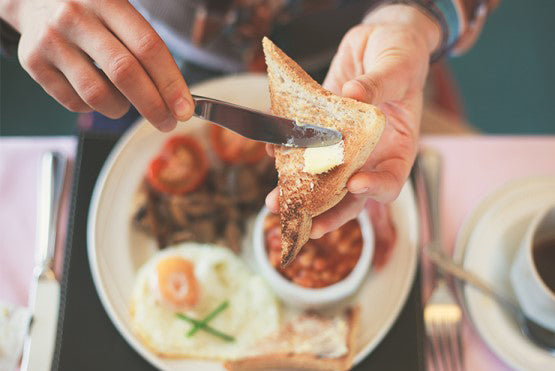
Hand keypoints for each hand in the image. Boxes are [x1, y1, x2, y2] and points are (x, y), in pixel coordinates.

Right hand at [5, 0, 193, 130]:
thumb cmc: (91, 10)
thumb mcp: (119, 9)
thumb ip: (146, 46)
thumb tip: (177, 97)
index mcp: (107, 0)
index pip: (148, 47)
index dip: (170, 82)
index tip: (185, 108)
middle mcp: (76, 17)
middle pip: (125, 73)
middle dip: (153, 106)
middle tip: (168, 122)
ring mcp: (51, 40)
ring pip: (97, 95)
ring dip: (120, 109)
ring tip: (125, 102)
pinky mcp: (33, 61)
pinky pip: (74, 102)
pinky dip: (93, 107)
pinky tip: (97, 92)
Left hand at [266, 4, 439, 237]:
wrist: (379, 40)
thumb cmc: (402, 54)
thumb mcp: (398, 66)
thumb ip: (379, 83)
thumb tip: (354, 95)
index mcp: (398, 147)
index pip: (390, 181)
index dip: (374, 189)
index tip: (355, 184)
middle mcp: (369, 153)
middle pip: (350, 194)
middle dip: (326, 210)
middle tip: (303, 222)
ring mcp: (344, 144)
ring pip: (322, 177)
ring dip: (298, 191)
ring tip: (274, 201)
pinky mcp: (322, 129)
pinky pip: (304, 146)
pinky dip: (287, 152)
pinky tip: (271, 150)